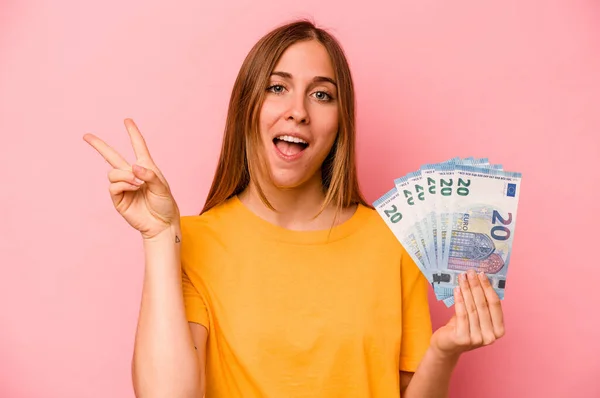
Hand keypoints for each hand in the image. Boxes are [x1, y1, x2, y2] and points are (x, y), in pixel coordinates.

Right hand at [83, 118, 179, 239]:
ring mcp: (123, 186)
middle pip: (112, 156)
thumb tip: (133, 167)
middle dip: (98, 145)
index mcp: (146, 167)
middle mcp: (132, 174)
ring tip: (138, 184)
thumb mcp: (163, 187)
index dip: (133, 133)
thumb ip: (150, 175)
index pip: (138, 146)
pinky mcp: (118, 198)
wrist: (161, 224)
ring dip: (125, 175)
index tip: (127, 120)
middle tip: (86, 135)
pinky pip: (113, 185)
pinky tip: (134, 188)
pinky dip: (123, 184)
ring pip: (113, 172)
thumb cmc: (165, 204)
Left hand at [430, 269, 504, 359]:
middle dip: (476, 286)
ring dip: (466, 290)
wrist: (446, 345)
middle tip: (470, 272)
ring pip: (472, 308)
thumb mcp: (475, 316)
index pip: (495, 305)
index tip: (482, 274)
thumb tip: (479, 279)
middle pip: (483, 305)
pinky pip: (462, 314)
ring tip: (462, 277)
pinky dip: (459, 300)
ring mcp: (477, 339)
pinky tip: (456, 289)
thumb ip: (481, 303)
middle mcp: (490, 337)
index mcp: (498, 331)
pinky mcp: (463, 338)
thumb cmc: (462, 327)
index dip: (489, 288)